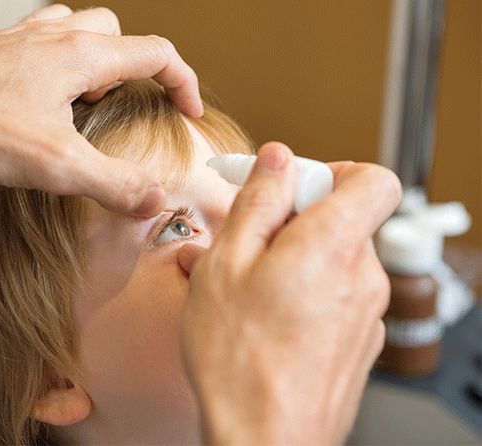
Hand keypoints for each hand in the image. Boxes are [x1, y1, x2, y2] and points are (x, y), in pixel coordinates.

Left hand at [0, 4, 201, 216]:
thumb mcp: (57, 165)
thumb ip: (114, 183)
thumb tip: (155, 200)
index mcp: (82, 56)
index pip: (156, 54)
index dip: (184, 82)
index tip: (189, 111)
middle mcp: (56, 37)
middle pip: (119, 34)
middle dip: (136, 68)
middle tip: (128, 104)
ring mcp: (22, 37)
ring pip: (80, 28)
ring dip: (97, 58)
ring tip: (87, 99)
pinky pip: (42, 38)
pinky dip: (58, 59)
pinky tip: (42, 93)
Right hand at [178, 143, 401, 444]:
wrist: (264, 440)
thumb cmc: (238, 360)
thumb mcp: (226, 263)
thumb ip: (258, 202)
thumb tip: (277, 161)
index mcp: (333, 245)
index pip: (374, 178)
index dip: (334, 171)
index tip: (293, 186)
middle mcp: (362, 276)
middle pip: (344, 220)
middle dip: (296, 220)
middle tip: (248, 241)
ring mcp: (366, 313)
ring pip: (333, 260)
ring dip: (292, 258)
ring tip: (243, 285)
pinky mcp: (359, 342)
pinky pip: (334, 295)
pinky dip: (303, 290)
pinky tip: (262, 314)